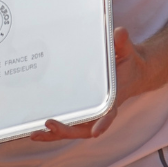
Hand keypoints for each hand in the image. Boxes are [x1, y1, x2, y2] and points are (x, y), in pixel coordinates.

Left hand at [30, 27, 148, 140]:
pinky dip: (54, 128)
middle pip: (85, 127)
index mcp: (114, 98)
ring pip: (74, 129)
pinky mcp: (82, 110)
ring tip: (34, 134)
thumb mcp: (127, 50)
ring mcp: (91, 112)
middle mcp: (101, 109)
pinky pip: (69, 121)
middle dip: (67, 130)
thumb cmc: (128, 62)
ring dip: (55, 134)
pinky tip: (35, 128)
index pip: (110, 113)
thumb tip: (119, 32)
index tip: (96, 132)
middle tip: (49, 125)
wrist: (133, 71)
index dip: (103, 123)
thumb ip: (122, 43)